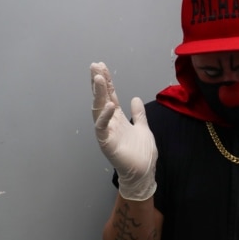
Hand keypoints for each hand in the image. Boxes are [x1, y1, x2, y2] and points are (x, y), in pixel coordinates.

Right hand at [90, 62, 157, 200]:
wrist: (143, 173)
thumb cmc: (141, 154)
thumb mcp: (143, 128)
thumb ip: (138, 115)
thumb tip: (135, 99)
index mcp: (118, 119)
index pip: (110, 96)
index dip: (107, 82)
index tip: (101, 66)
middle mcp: (110, 123)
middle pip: (102, 99)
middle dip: (99, 83)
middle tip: (94, 66)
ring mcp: (107, 133)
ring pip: (99, 110)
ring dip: (99, 94)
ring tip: (99, 79)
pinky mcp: (107, 144)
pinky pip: (102, 128)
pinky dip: (105, 117)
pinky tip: (110, 105)